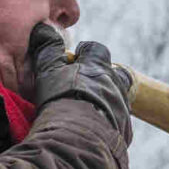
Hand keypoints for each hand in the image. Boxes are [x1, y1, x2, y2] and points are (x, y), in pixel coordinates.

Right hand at [27, 23, 132, 145]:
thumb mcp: (48, 72)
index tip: (74, 60)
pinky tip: (92, 130)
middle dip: (100, 77)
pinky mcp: (124, 130)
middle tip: (82, 88)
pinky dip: (107, 123)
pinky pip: (118, 123)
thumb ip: (47, 50)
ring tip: (85, 112)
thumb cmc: (61, 101)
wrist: (79, 139)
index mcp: (97, 66)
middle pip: (113, 73)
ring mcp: (122, 107)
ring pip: (116, 98)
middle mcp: (114, 84)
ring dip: (104, 101)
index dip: (85, 53)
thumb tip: (44, 29)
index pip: (96, 49)